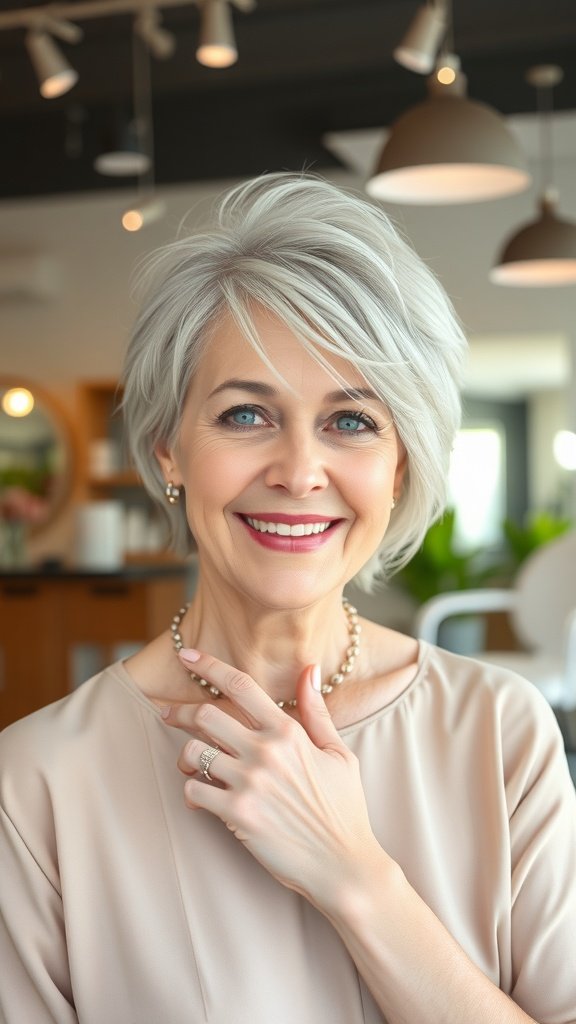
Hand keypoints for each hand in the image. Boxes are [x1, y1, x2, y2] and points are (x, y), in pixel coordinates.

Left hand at [162, 654, 380, 911]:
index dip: (209, 665)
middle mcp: (267, 751)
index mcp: (289, 731)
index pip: (241, 686)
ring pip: (193, 752)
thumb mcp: (338, 753)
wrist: (344, 865)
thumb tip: (308, 669)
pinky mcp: (237, 815)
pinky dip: (191, 791)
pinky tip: (201, 797)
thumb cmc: (344, 809)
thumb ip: (316, 711)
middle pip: (206, 714)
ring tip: (192, 764)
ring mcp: (250, 783)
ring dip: (186, 756)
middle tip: (169, 714)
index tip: (187, 655)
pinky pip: (194, 791)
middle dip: (181, 711)